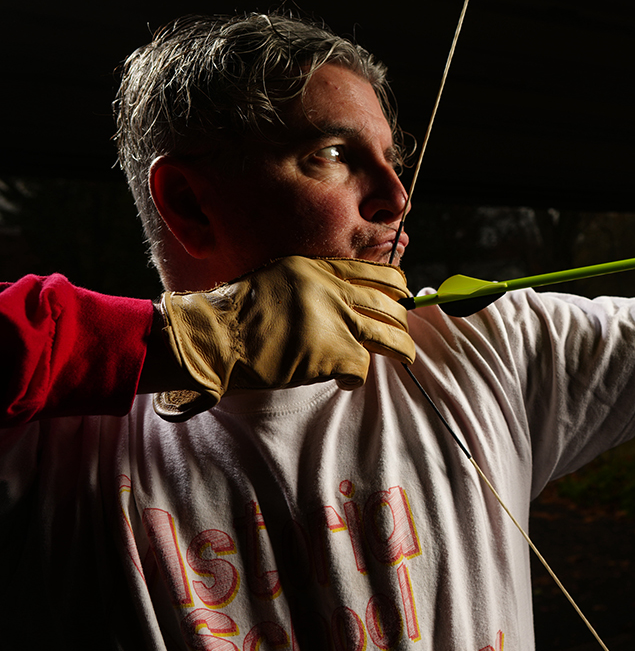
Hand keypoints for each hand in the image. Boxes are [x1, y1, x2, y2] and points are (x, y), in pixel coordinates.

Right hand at [150, 257, 414, 420]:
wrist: (213, 337)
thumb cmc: (236, 314)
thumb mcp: (280, 279)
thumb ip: (314, 284)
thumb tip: (341, 299)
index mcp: (319, 269)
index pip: (376, 273)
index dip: (396, 286)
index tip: (402, 297)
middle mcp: (332, 291)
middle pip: (388, 304)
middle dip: (402, 320)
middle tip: (403, 331)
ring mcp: (334, 321)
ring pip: (388, 335)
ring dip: (402, 348)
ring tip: (405, 357)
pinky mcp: (331, 353)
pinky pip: (363, 366)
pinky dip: (357, 378)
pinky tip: (346, 381)